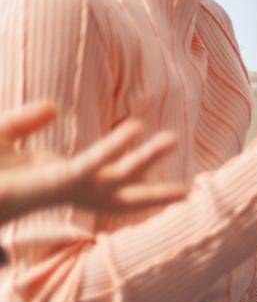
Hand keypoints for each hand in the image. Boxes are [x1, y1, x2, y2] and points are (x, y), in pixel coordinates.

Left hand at [0, 101, 185, 222]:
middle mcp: (66, 189)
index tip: (159, 179)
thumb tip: (54, 107)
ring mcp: (64, 187)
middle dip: (155, 194)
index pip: (101, 180)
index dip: (128, 173)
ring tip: (172, 139)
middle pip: (121, 194)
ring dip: (146, 158)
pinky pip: (92, 165)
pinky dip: (114, 147)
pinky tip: (135, 130)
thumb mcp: (2, 137)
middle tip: (192, 193)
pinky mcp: (55, 182)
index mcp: (57, 180)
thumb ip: (26, 121)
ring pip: (116, 176)